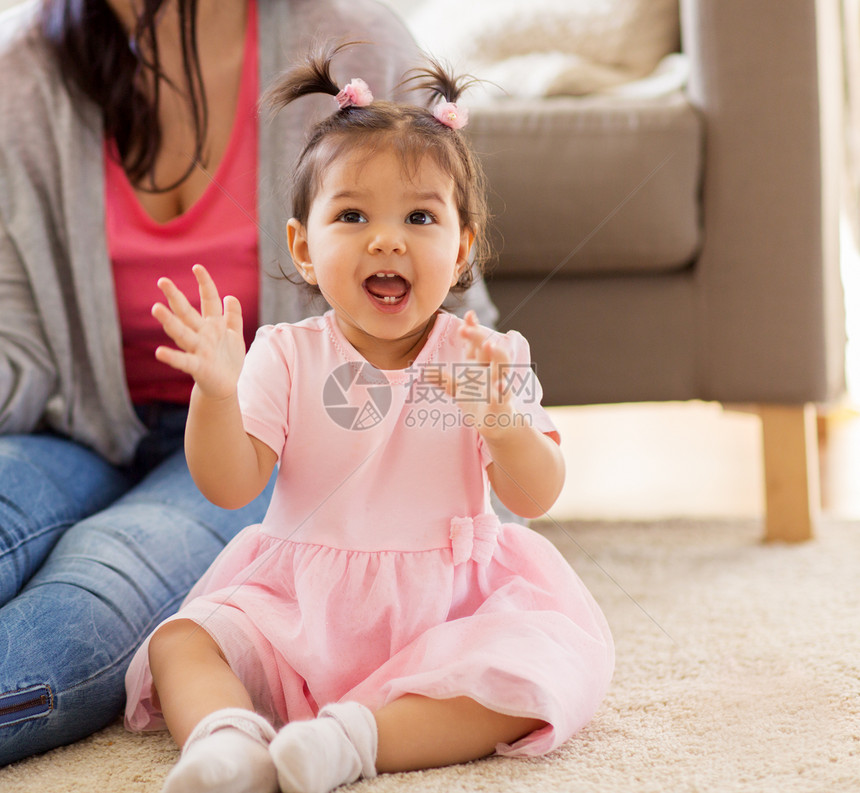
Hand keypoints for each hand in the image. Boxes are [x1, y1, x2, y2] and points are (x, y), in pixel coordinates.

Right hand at [152, 264, 244, 400]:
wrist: (225, 386)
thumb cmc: (227, 359)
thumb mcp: (235, 335)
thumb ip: (233, 316)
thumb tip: (230, 297)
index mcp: (213, 325)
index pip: (209, 300)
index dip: (205, 284)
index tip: (197, 267)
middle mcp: (202, 334)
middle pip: (187, 313)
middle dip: (176, 297)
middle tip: (162, 281)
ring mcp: (198, 350)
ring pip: (182, 333)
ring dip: (170, 322)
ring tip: (156, 308)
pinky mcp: (198, 367)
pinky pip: (183, 361)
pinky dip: (172, 357)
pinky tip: (158, 352)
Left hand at [445, 310, 515, 436]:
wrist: (496, 423)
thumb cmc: (477, 401)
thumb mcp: (456, 388)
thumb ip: (441, 377)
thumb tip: (420, 370)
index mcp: (482, 364)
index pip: (477, 342)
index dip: (473, 328)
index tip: (468, 314)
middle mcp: (493, 370)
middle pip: (488, 348)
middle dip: (478, 337)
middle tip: (464, 328)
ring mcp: (500, 384)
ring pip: (503, 366)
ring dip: (496, 354)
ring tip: (488, 344)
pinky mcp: (504, 402)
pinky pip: (505, 395)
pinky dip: (503, 390)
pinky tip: (500, 387)